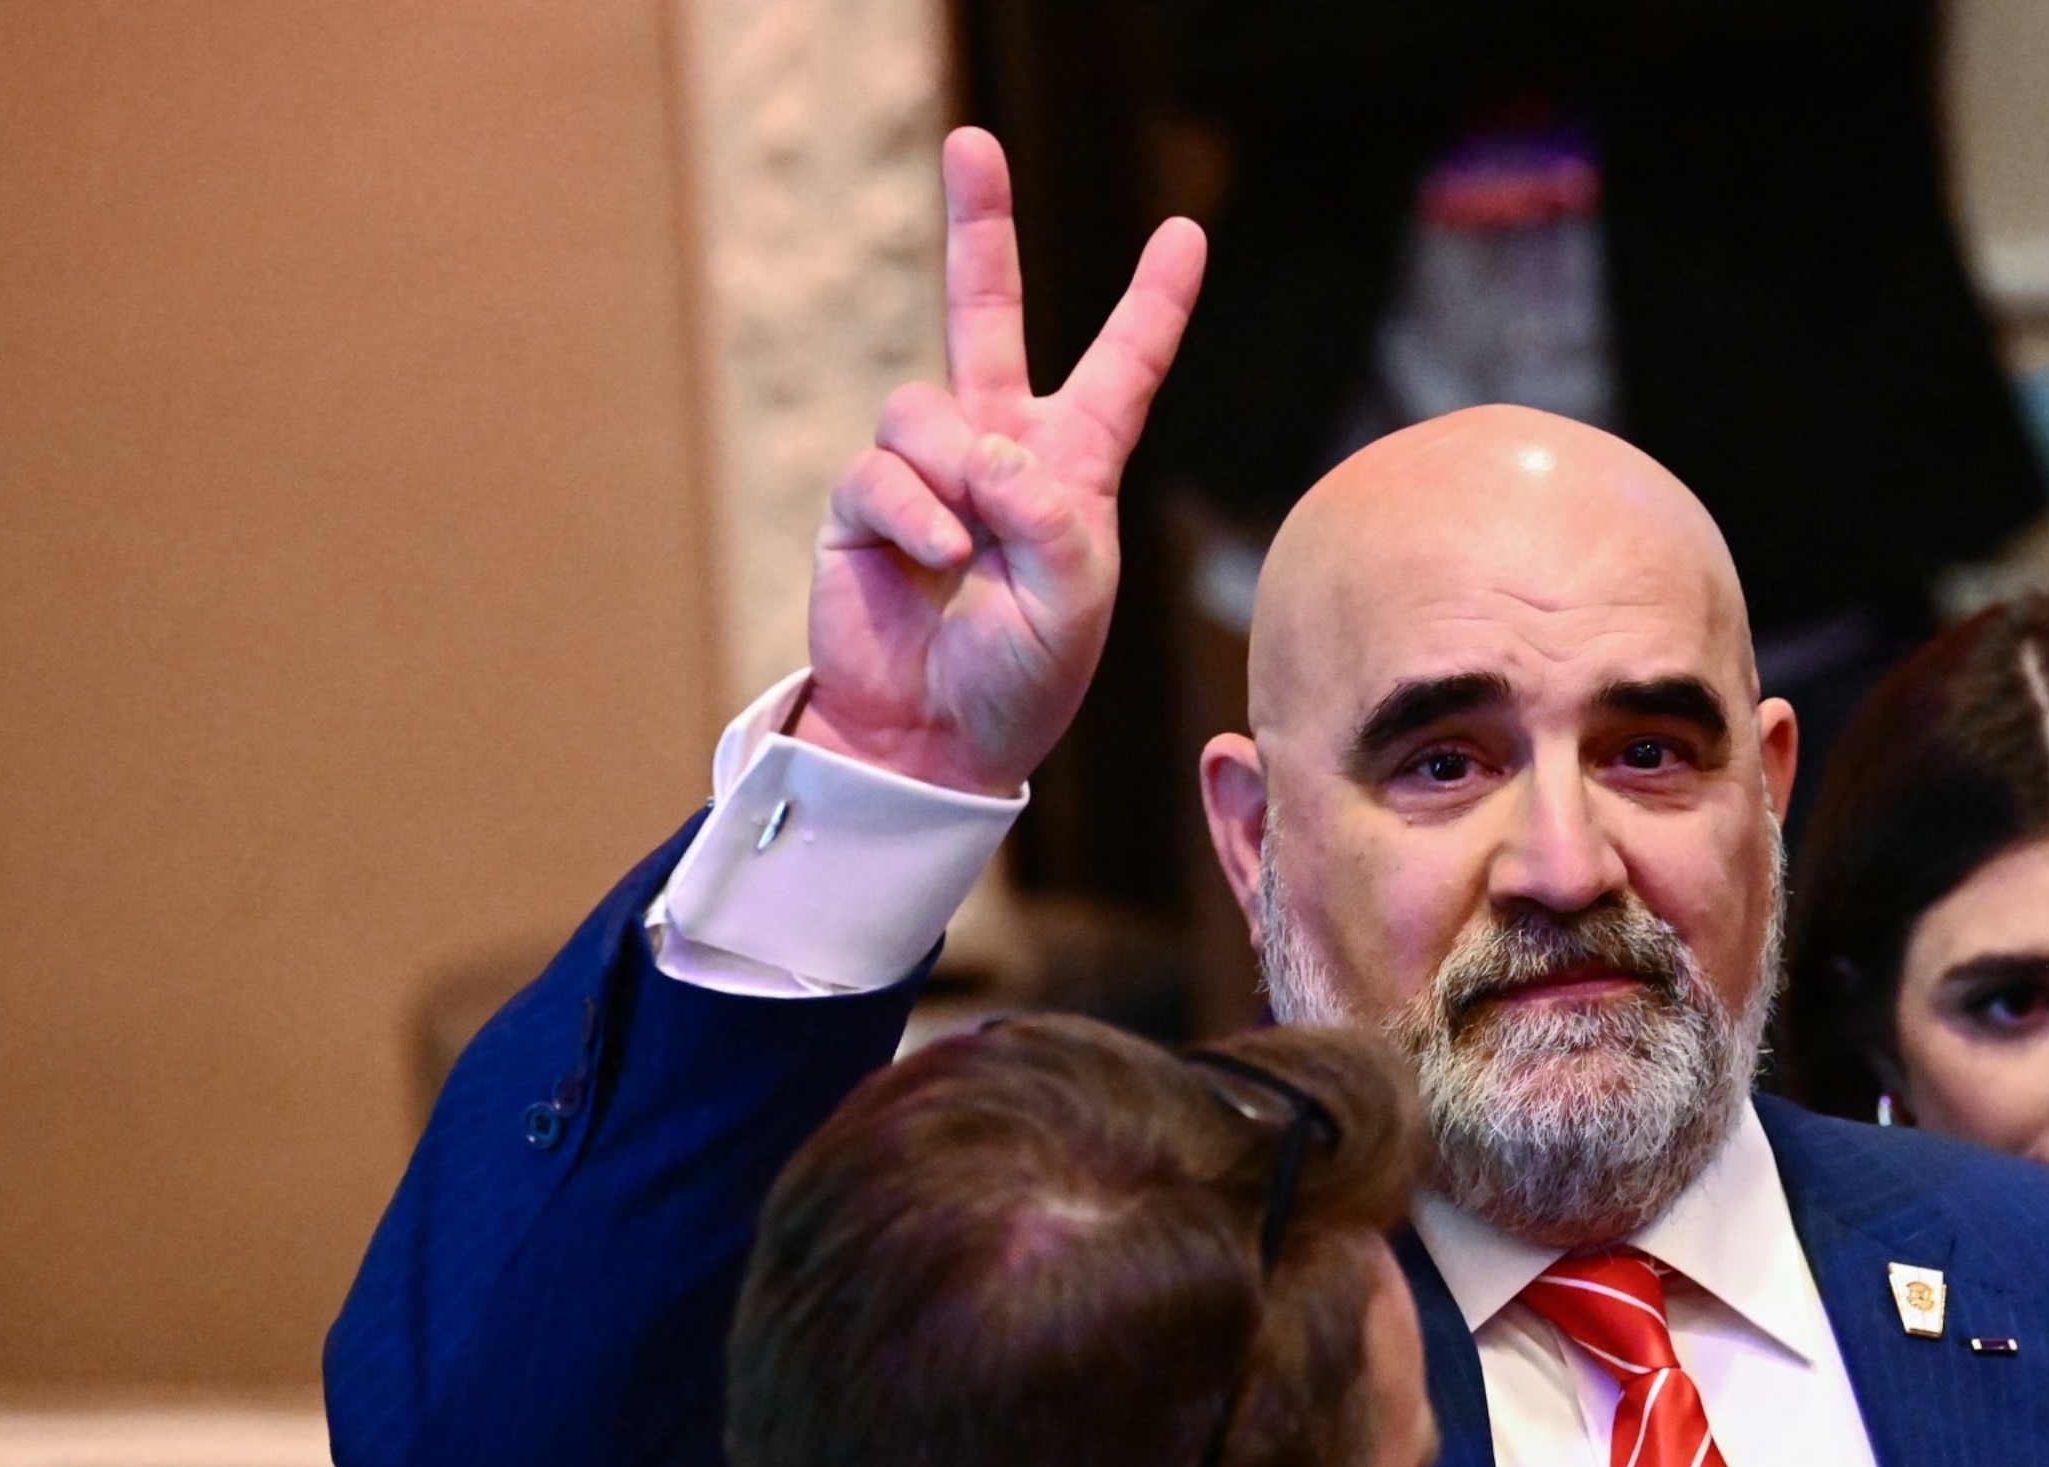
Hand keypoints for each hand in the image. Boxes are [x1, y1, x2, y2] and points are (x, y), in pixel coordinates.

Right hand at [800, 128, 1206, 795]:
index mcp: (1076, 467)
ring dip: (952, 478)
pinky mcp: (864, 502)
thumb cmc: (1024, 680)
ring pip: (925, 406)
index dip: (1154, 304)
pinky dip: (916, 518)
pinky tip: (936, 567)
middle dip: (978, 227)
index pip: (1123, 369)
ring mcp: (927, 472)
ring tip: (968, 553)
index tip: (1185, 234)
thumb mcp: (1074, 600)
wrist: (937, 742)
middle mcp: (1001, 450)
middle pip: (985, 313)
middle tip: (973, 143)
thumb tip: (985, 447)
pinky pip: (883, 472)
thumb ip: (1049, 516)